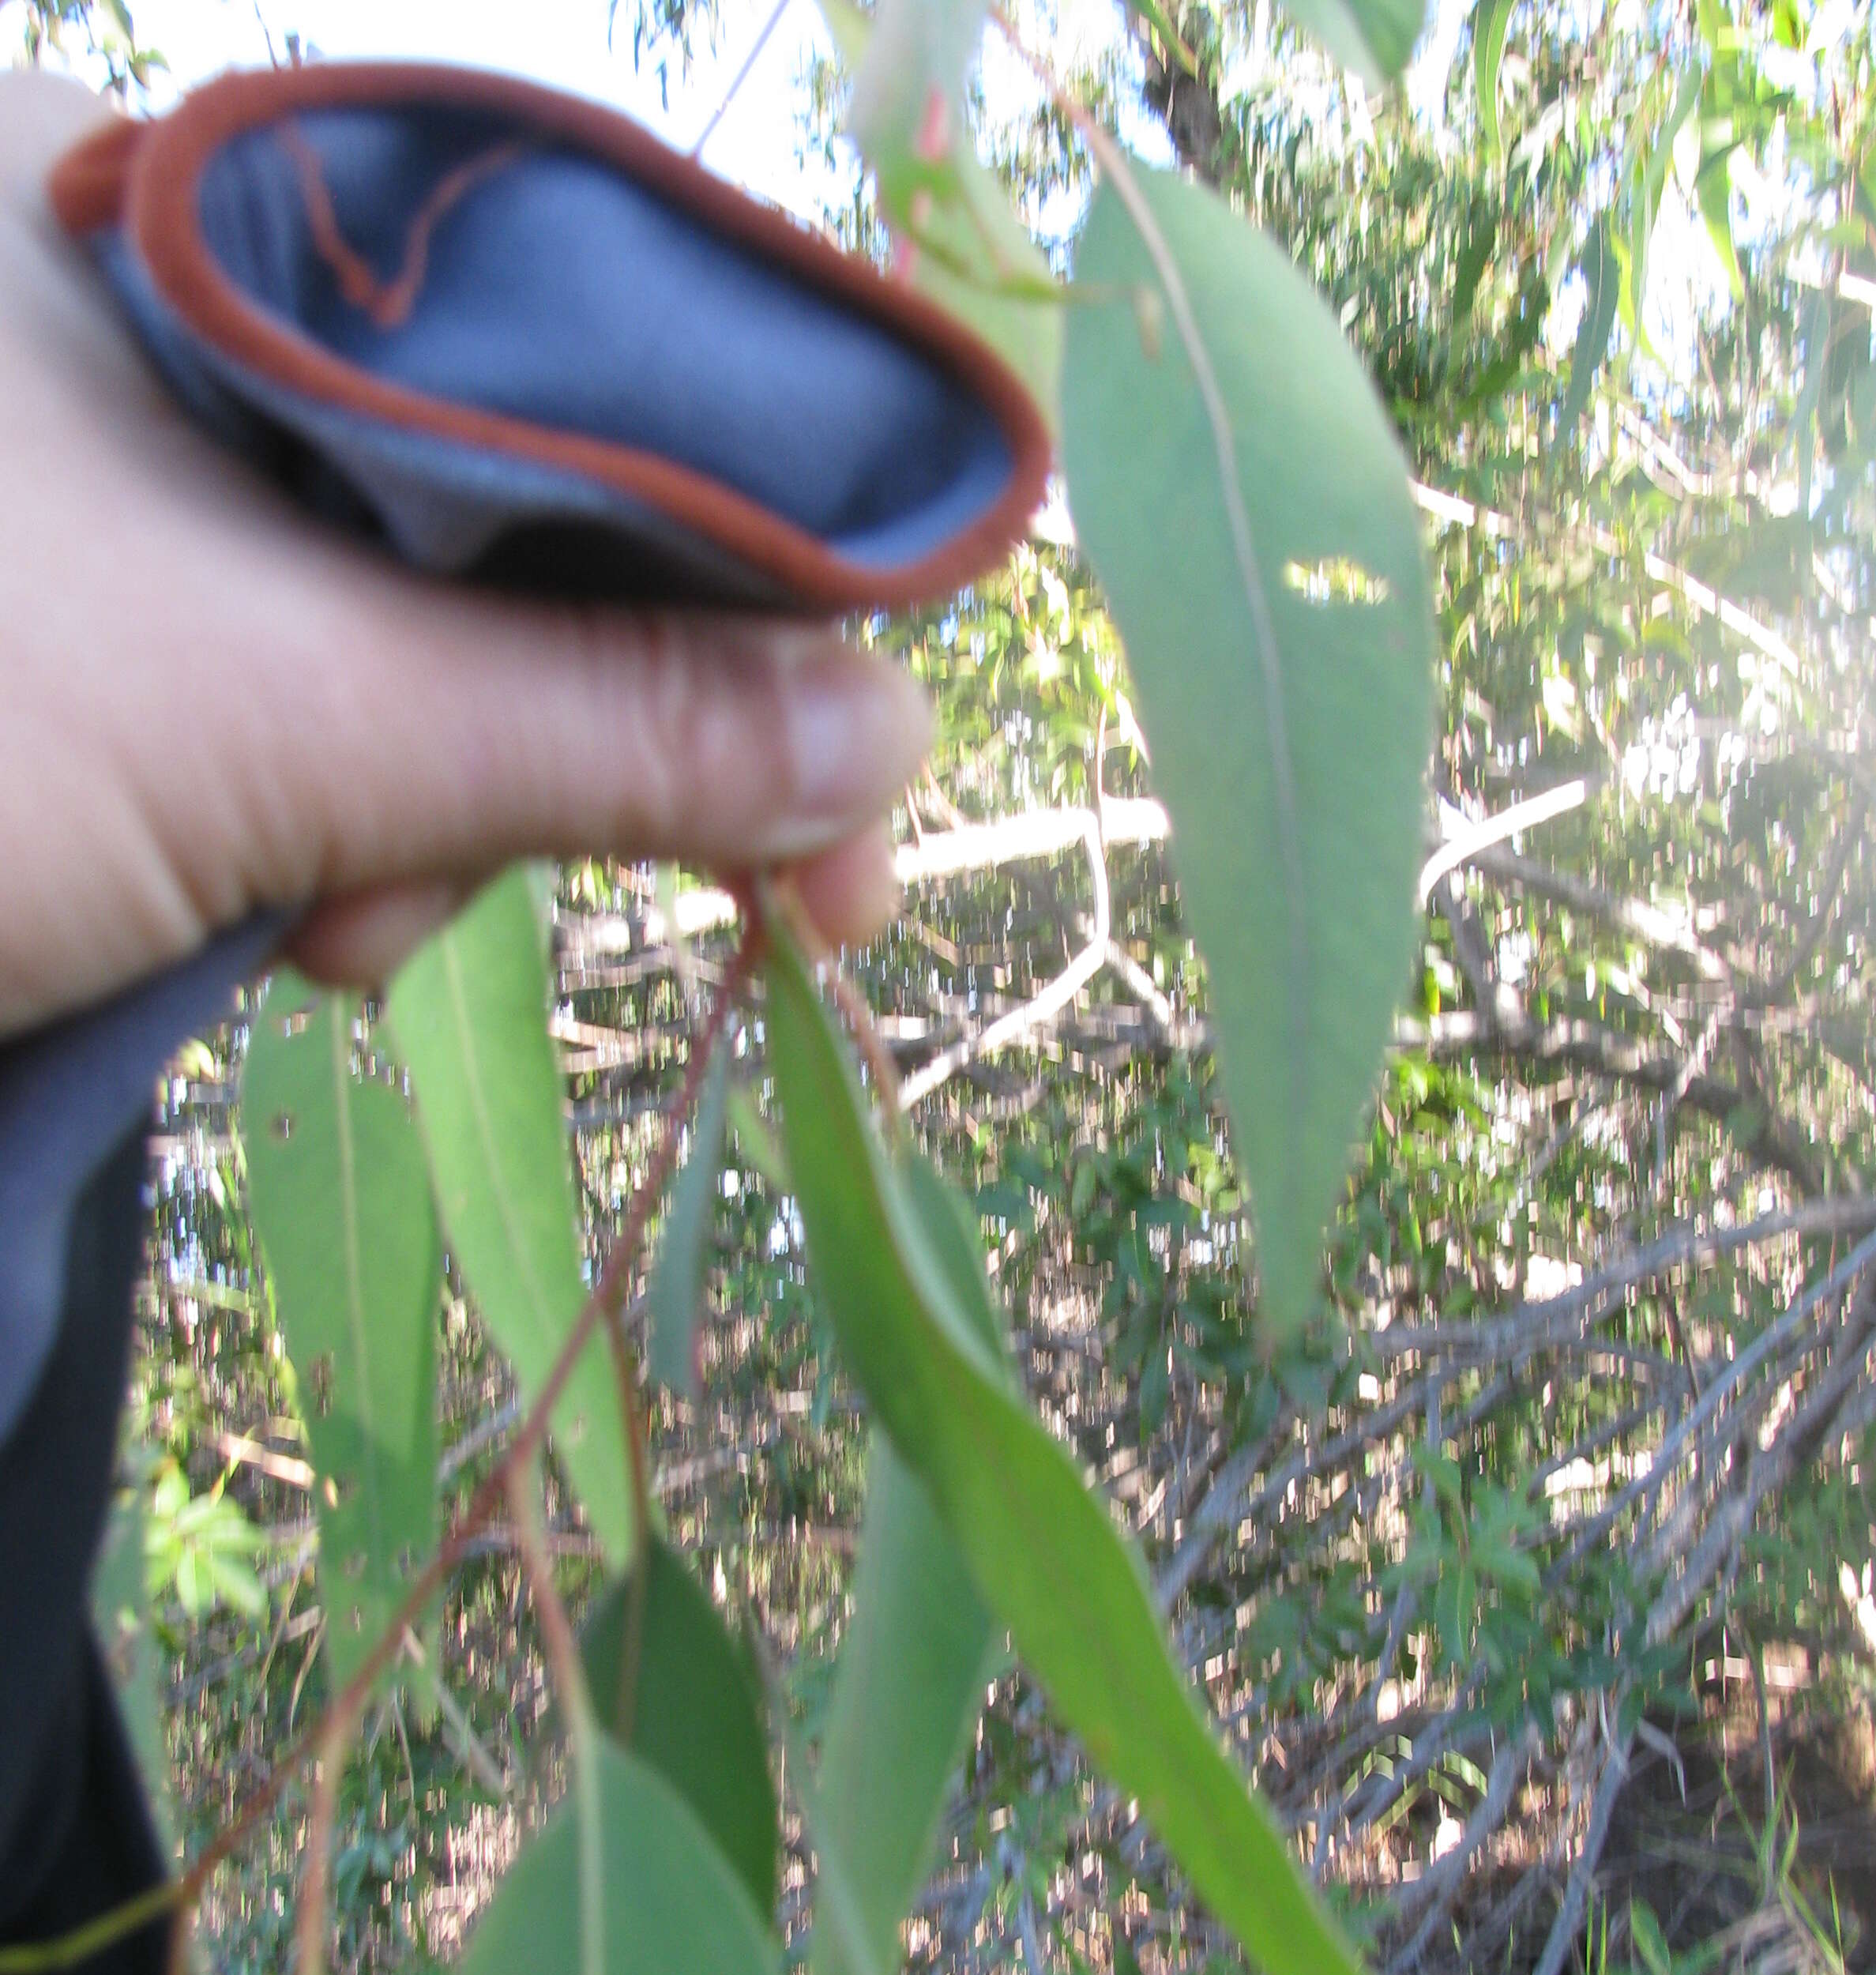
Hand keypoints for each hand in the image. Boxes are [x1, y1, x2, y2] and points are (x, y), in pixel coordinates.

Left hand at [0, 71, 929, 1037]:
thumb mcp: (274, 717)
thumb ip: (594, 718)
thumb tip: (881, 738)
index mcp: (165, 217)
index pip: (562, 349)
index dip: (741, 562)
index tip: (845, 777)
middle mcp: (123, 320)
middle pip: (484, 515)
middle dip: (548, 737)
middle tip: (588, 902)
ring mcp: (80, 498)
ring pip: (380, 647)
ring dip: (414, 825)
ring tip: (317, 942)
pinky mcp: (59, 663)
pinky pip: (274, 731)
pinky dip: (307, 848)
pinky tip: (255, 934)